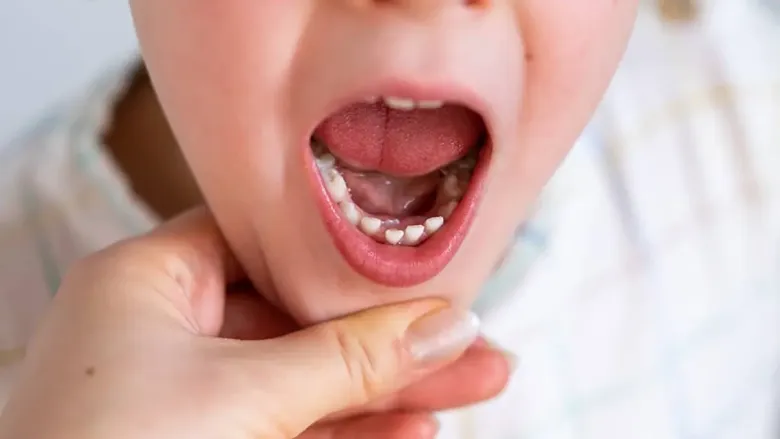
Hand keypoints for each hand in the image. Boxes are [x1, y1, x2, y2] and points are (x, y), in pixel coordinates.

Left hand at [0, 209, 512, 438]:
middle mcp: (165, 329)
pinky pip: (293, 426)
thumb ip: (352, 360)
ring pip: (308, 378)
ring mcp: (186, 393)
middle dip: (394, 336)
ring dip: (390, 389)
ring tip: (478, 383)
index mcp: (148, 281)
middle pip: (305, 317)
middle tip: (475, 342)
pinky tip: (417, 430)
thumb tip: (448, 326)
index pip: (269, 242)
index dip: (350, 254)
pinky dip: (354, 429)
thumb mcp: (248, 397)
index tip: (427, 267)